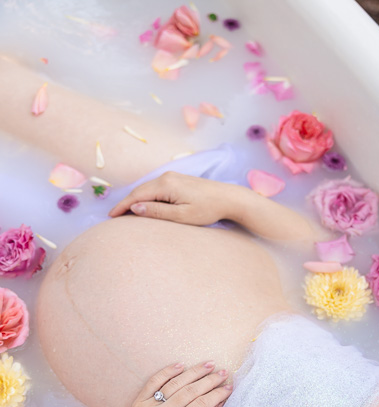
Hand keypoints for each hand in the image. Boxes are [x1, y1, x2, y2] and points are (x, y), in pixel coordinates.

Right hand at [108, 171, 240, 225]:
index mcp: (166, 185)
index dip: (122, 206)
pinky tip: (142, 205)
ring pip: (147, 189)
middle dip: (125, 203)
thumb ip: (157, 211)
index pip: (137, 196)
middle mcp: (166, 177)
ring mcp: (172, 177)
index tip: (111, 217)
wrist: (228, 198)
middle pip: (139, 190)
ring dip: (135, 200)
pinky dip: (146, 197)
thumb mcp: (181, 216)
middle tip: (113, 217)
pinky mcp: (177, 180)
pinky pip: (155, 188)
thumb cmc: (207, 209)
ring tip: (124, 213)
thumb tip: (135, 207)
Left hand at [119, 361, 231, 406]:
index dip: (218, 394)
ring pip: (174, 383)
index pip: (202, 404)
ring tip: (208, 365)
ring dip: (193, 372)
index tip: (229, 387)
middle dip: (210, 380)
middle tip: (223, 372)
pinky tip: (181, 365)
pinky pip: (153, 382)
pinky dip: (168, 372)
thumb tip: (219, 404)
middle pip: (190, 391)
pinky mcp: (137, 404)